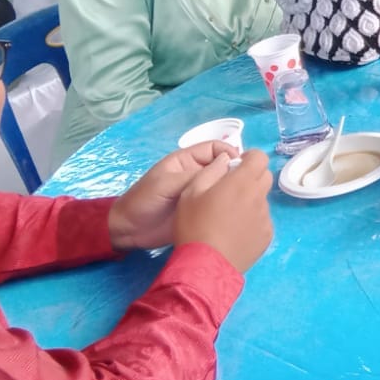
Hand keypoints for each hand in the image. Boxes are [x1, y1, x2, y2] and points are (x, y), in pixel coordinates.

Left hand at [108, 140, 236, 250]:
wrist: (130, 230)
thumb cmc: (144, 200)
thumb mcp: (167, 183)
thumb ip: (195, 174)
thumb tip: (227, 166)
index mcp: (187, 161)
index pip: (216, 149)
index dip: (230, 153)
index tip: (241, 166)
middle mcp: (197, 175)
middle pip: (223, 167)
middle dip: (236, 172)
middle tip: (249, 184)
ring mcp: (200, 193)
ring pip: (223, 186)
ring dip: (234, 189)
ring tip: (246, 198)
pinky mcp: (202, 211)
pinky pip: (219, 204)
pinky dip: (229, 205)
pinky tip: (238, 211)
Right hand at [173, 150, 274, 271]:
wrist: (204, 266)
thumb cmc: (194, 225)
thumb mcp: (191, 192)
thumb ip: (211, 171)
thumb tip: (226, 161)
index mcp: (242, 182)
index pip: (260, 157)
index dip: (248, 159)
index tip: (234, 168)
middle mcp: (259, 197)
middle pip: (265, 177)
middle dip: (251, 177)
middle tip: (230, 190)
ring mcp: (265, 218)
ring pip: (262, 200)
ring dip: (250, 201)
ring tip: (228, 217)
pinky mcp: (266, 237)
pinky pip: (262, 221)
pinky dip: (251, 221)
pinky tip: (234, 233)